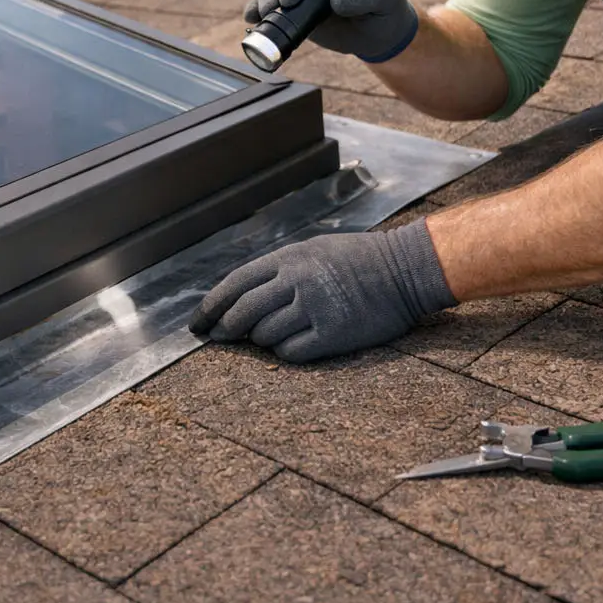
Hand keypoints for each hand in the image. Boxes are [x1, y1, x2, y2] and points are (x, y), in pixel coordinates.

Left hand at [188, 220, 456, 362]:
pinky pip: (291, 351)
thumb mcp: (313, 250)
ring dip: (260, 339)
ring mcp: (315, 308)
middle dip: (224, 329)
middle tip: (217, 339)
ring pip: (265, 334)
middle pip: (243, 312)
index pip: (236, 283)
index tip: (197, 323)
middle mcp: (297, 282)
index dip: (211, 305)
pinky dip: (285, 352)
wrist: (404, 270)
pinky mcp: (333, 334)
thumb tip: (242, 294)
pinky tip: (293, 345)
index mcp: (289, 259)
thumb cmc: (359, 259)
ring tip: (268, 336)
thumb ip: (279, 270)